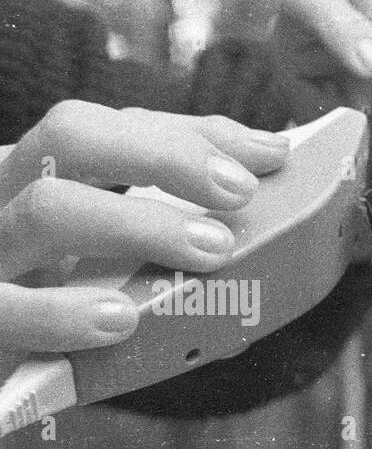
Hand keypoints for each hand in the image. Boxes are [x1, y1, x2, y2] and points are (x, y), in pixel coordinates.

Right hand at [0, 101, 287, 370]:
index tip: (269, 156)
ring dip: (137, 226)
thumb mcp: (112, 274)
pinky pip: (4, 306)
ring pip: (46, 210)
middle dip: (166, 155)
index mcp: (44, 179)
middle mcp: (7, 200)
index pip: (117, 128)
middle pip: (72, 137)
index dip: (195, 135)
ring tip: (211, 253)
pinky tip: (118, 319)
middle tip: (240, 193)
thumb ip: (174, 257)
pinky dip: (61, 313)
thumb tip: (265, 251)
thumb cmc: (57, 320)